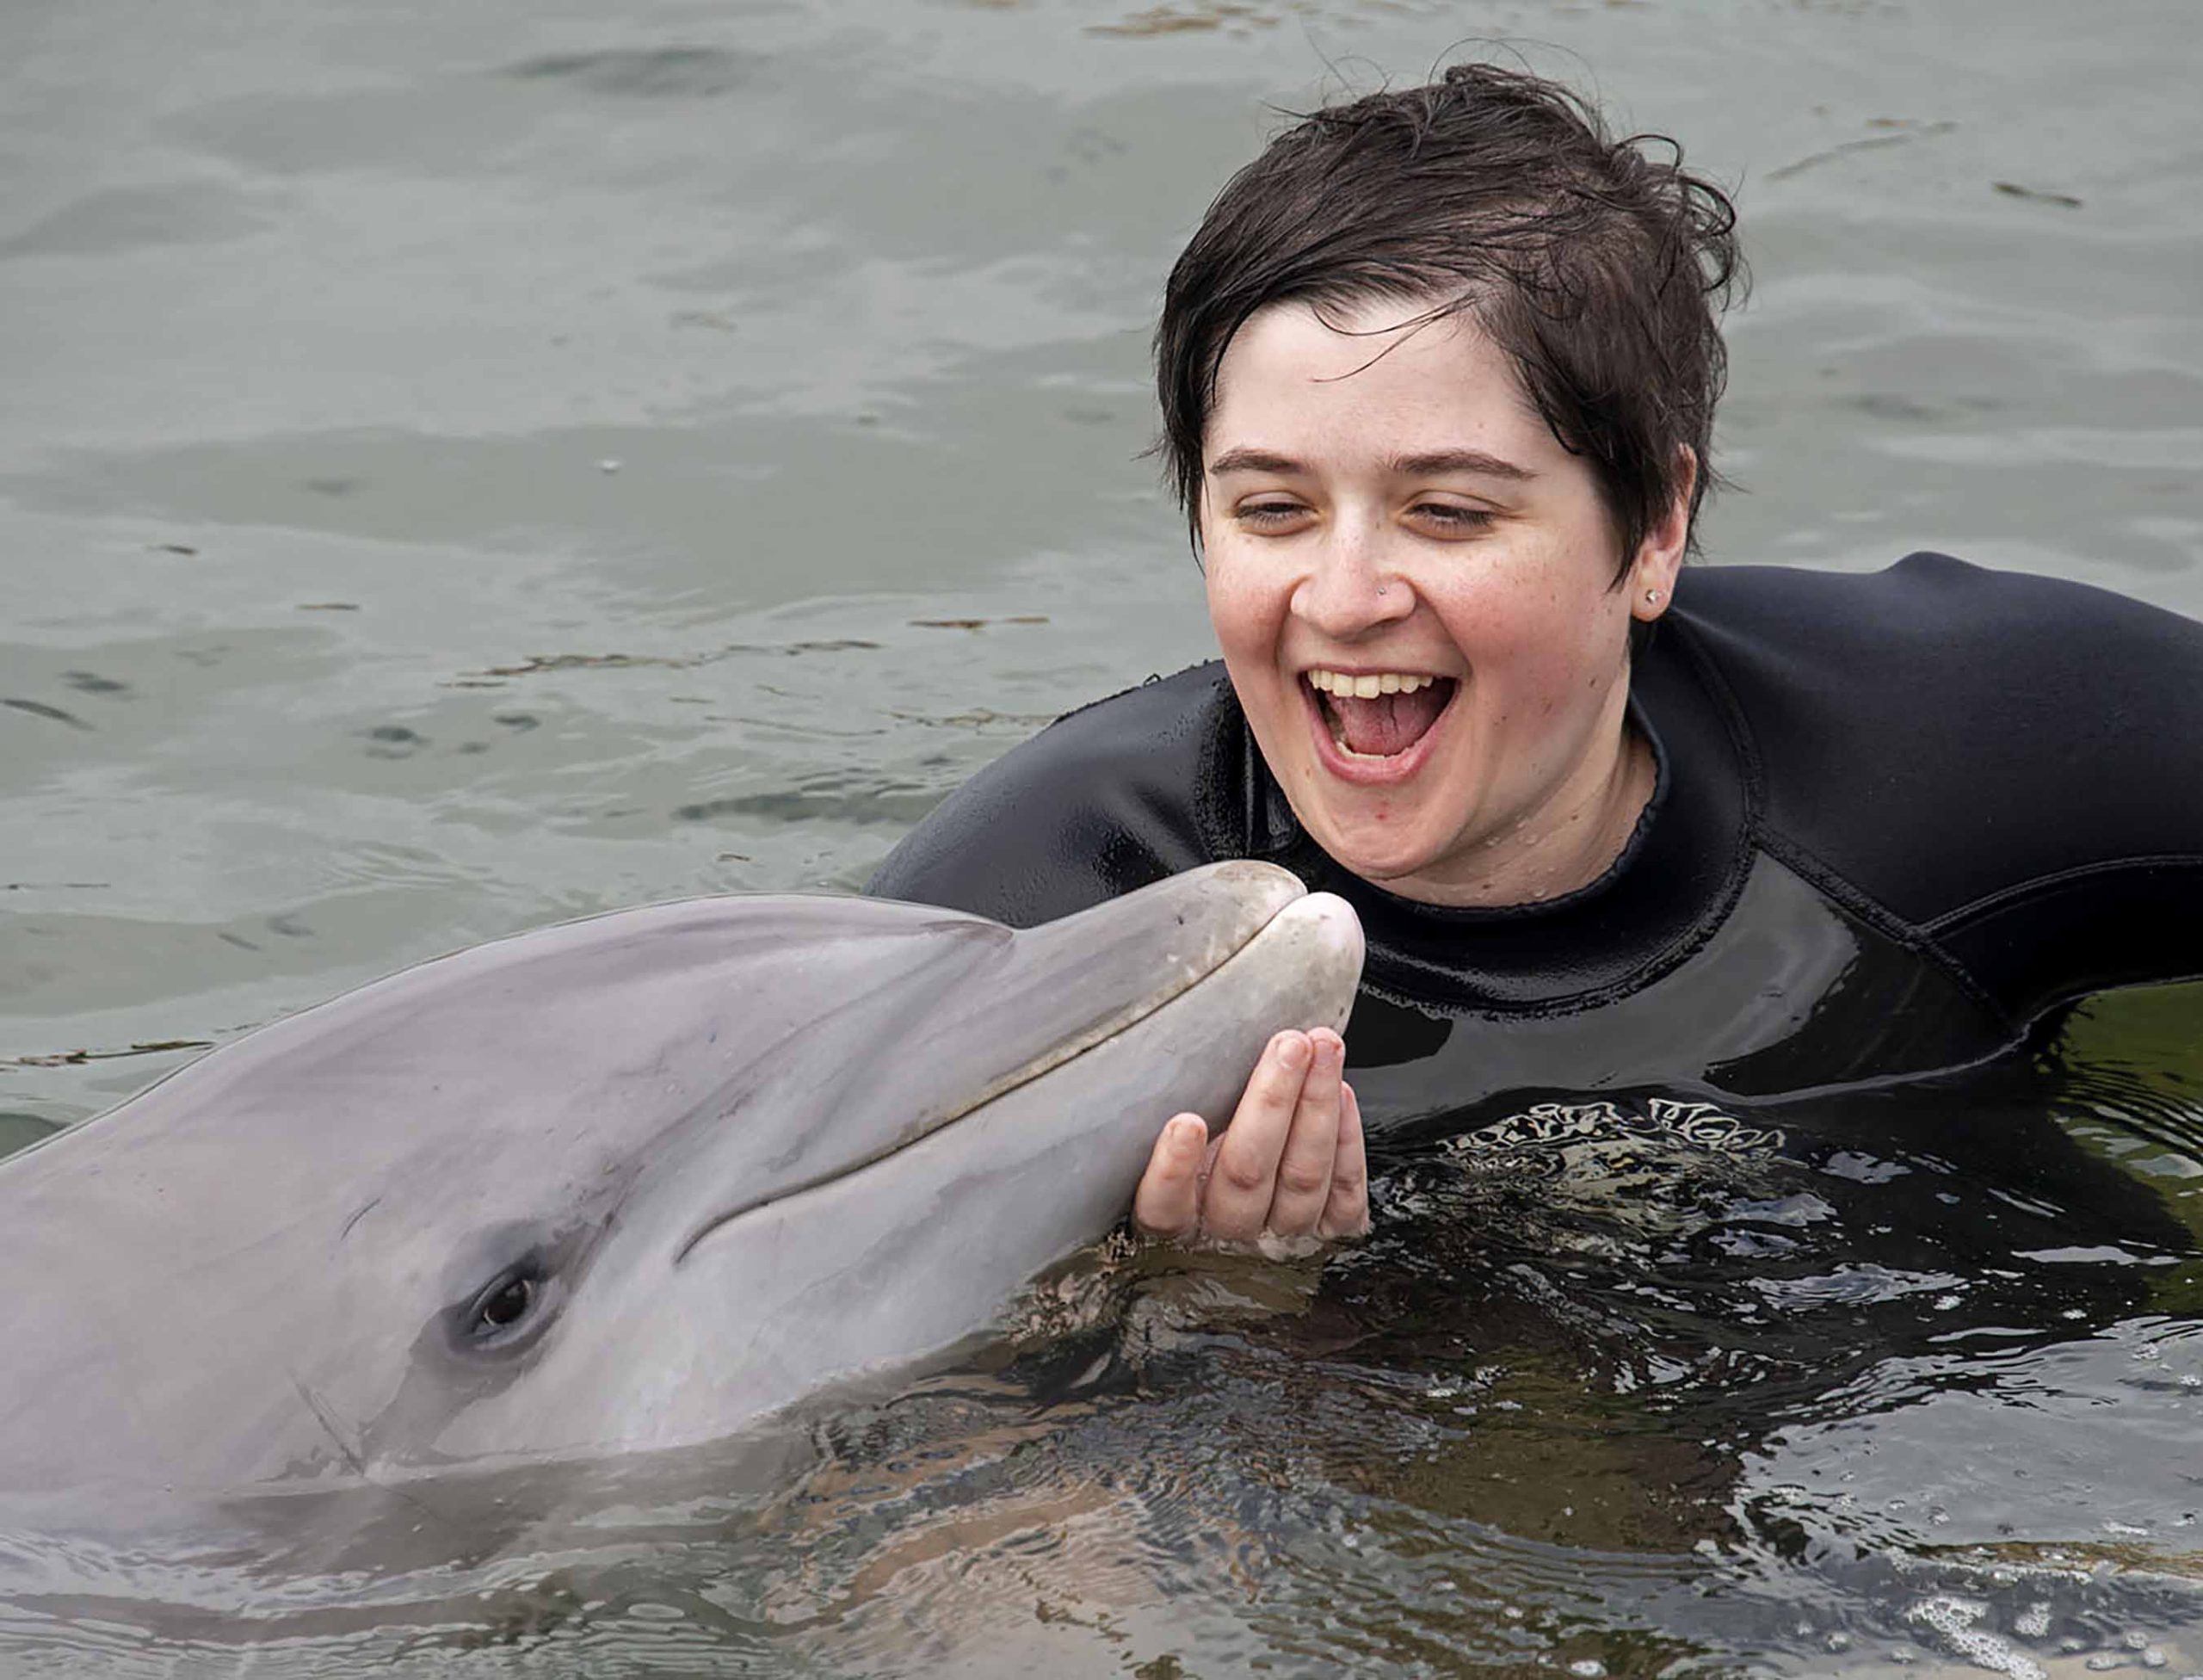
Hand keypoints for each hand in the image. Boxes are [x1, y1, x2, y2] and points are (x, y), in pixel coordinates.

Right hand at [1131, 1028, 1367, 1248]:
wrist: (1253, 1203)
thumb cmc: (1203, 1155)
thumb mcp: (1173, 1140)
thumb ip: (1180, 1117)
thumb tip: (1178, 1054)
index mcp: (1174, 1222)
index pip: (1164, 1206)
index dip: (1174, 1169)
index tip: (1186, 1122)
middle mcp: (1226, 1236)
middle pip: (1247, 1175)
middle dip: (1272, 1102)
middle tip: (1288, 1046)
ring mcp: (1280, 1239)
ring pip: (1302, 1177)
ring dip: (1317, 1106)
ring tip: (1323, 1048)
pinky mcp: (1328, 1234)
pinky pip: (1344, 1193)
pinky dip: (1346, 1139)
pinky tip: (1341, 1091)